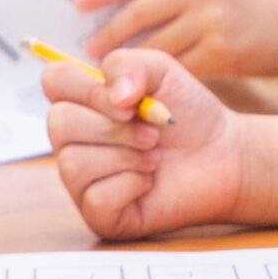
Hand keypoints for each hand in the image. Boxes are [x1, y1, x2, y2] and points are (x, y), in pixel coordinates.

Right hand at [41, 47, 244, 239]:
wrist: (224, 157)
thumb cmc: (187, 115)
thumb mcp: (161, 71)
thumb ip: (128, 64)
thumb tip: (114, 96)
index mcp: (84, 102)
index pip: (53, 80)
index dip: (88, 88)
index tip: (128, 100)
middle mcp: (75, 140)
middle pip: (59, 123)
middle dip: (114, 127)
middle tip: (152, 134)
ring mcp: (83, 179)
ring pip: (73, 162)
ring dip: (126, 156)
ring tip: (154, 157)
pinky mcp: (99, 213)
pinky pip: (95, 197)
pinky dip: (130, 185)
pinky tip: (148, 183)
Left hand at [77, 0, 277, 77]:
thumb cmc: (253, 0)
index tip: (77, 4)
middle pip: (140, 12)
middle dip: (109, 33)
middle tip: (89, 49)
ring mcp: (213, 20)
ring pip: (155, 45)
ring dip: (128, 61)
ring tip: (111, 72)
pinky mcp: (222, 53)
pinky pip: (178, 69)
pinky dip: (158, 79)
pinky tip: (145, 85)